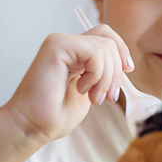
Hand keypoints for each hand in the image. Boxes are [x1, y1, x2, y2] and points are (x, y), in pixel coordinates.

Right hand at [4, 24, 133, 143]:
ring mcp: (60, 41)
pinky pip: (95, 53)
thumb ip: (105, 72)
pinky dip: (96, 75)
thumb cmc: (57, 113)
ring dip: (106, 79)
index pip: (107, 35)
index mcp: (75, 51)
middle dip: (116, 72)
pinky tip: (81, 89)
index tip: (128, 70)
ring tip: (94, 98)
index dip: (122, 50)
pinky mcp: (57, 45)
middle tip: (107, 97)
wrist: (33, 125)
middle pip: (109, 41)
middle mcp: (67, 42)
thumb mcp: (92, 88)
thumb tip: (126, 64)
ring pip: (105, 48)